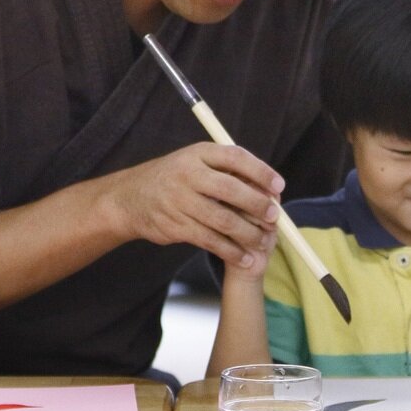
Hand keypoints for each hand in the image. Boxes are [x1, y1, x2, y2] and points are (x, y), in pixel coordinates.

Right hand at [113, 142, 283, 268]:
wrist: (131, 198)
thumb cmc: (174, 178)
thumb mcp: (195, 161)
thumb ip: (226, 170)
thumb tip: (267, 188)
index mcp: (198, 153)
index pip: (235, 157)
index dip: (260, 171)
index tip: (279, 185)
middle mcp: (188, 174)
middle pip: (231, 189)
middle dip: (258, 205)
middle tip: (275, 217)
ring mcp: (180, 201)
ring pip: (223, 220)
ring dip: (248, 234)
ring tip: (264, 242)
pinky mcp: (176, 225)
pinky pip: (210, 240)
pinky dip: (230, 251)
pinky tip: (244, 257)